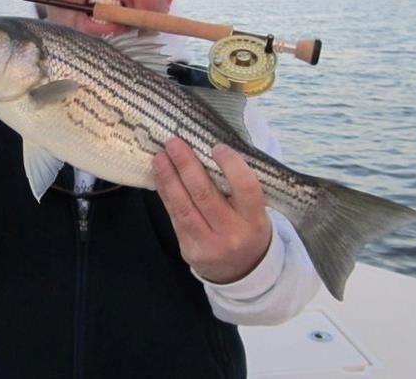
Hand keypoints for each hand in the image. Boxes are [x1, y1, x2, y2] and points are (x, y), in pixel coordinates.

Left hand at [153, 138, 271, 283]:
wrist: (242, 272)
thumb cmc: (248, 228)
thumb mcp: (255, 211)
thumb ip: (238, 187)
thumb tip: (209, 150)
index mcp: (255, 220)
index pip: (246, 188)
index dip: (231, 165)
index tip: (217, 147)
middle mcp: (232, 234)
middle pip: (204, 194)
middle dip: (186, 165)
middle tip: (174, 143)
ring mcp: (208, 244)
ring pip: (183, 206)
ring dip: (168, 177)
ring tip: (160, 156)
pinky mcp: (188, 249)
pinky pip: (174, 216)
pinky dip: (165, 193)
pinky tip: (159, 175)